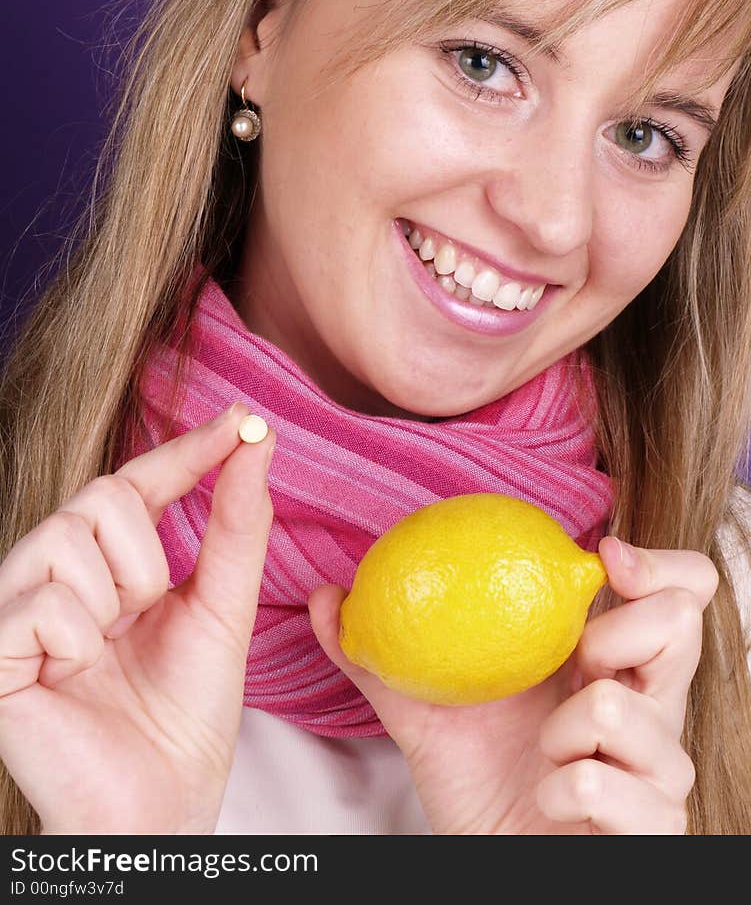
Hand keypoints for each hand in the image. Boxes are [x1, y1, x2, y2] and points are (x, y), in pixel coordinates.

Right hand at [0, 402, 274, 834]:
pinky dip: (78, 639)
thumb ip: (236, 526)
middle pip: (100, 498)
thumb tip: (256, 441)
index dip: (187, 450)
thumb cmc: (187, 713)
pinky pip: (42, 603)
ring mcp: (16, 612)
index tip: (241, 418)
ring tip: (109, 650)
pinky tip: (76, 676)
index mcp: (106, 564)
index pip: (138, 483)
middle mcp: (54, 576)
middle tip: (146, 614)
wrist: (162, 804)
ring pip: (68, 536)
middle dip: (148, 556)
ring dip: (117, 597)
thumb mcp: (225, 608)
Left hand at [309, 536, 717, 834]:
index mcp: (611, 659)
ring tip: (545, 750)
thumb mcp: (422, 707)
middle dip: (617, 632)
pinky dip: (566, 790)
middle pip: (684, 625)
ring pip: (633, 712)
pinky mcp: (658, 825)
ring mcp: (663, 766)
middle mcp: (652, 702)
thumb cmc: (473, 777)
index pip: (682, 589)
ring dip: (568, 732)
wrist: (487, 858)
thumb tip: (326, 595)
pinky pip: (610, 786)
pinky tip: (550, 796)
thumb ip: (378, 652)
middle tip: (573, 661)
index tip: (604, 557)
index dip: (659, 562)